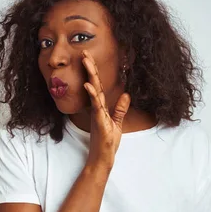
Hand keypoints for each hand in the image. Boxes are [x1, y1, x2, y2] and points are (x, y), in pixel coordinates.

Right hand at [82, 50, 130, 170]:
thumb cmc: (107, 142)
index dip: (94, 72)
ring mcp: (97, 114)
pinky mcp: (99, 122)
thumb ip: (120, 108)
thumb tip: (126, 94)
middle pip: (93, 84)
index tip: (90, 58)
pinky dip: (92, 95)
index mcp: (100, 107)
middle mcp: (97, 108)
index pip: (97, 86)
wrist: (102, 158)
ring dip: (90, 76)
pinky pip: (96, 106)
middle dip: (89, 68)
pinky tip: (89, 85)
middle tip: (84, 53)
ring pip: (93, 91)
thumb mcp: (116, 122)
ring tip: (86, 61)